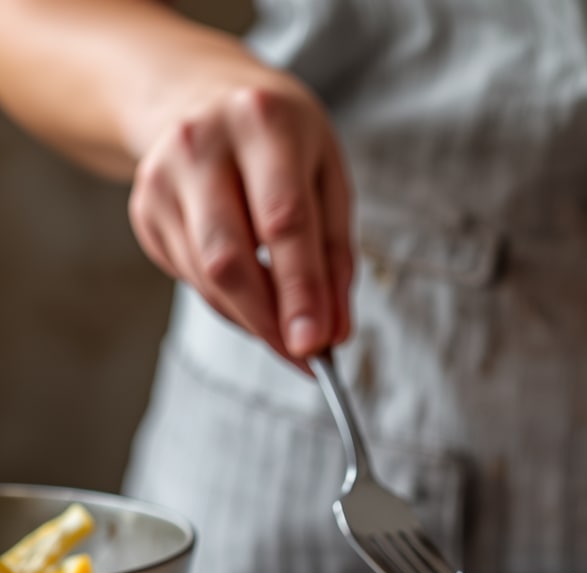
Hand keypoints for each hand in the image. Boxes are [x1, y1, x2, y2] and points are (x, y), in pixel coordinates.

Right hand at [127, 73, 352, 363]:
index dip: (300, 291)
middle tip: (305, 357)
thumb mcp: (329, 179)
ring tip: (288, 327)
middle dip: (270, 322)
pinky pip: (192, 279)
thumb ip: (336, 259)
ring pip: (208, 279)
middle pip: (230, 259)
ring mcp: (162, 176)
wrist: (203, 94)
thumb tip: (334, 334)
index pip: (283, 222)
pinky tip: (253, 291)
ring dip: (254, 319)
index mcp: (263, 123)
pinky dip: (230, 303)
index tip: (316, 346)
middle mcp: (201, 143)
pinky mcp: (145, 209)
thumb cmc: (283, 143)